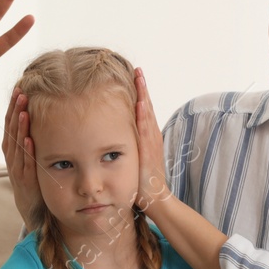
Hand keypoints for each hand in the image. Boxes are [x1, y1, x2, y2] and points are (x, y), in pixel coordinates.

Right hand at [0, 86, 42, 231]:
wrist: (31, 207)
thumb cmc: (33, 178)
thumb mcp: (30, 155)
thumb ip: (32, 138)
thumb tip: (40, 115)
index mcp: (12, 149)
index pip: (10, 124)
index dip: (13, 107)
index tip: (18, 90)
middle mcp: (12, 157)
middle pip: (11, 130)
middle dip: (15, 111)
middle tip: (20, 93)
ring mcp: (17, 169)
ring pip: (16, 145)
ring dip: (20, 128)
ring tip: (23, 111)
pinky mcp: (25, 181)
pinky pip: (25, 164)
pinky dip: (26, 152)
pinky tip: (29, 140)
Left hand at [130, 67, 172, 213]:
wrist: (156, 199)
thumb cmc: (142, 182)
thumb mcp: (133, 157)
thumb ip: (127, 145)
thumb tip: (113, 136)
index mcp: (148, 137)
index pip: (144, 110)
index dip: (140, 93)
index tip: (135, 76)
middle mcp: (152, 137)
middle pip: (147, 107)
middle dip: (142, 88)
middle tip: (137, 70)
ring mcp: (152, 144)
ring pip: (148, 115)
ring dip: (144, 96)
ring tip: (140, 79)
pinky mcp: (149, 152)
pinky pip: (145, 131)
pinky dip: (143, 117)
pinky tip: (141, 104)